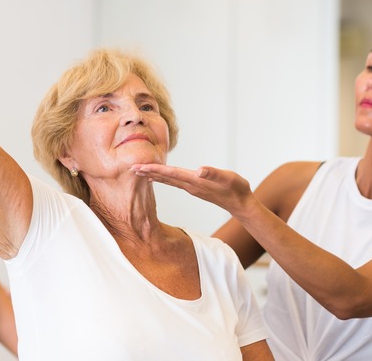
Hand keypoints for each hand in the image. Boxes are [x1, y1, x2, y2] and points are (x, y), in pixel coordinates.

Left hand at [131, 164, 255, 214]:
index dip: (154, 170)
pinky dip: (163, 178)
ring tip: (139, 172)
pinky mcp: (195, 187)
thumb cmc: (236, 189)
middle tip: (130, 168)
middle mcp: (190, 185)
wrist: (241, 203)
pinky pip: (174, 182)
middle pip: (164, 178)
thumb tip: (200, 170)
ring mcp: (191, 187)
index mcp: (195, 181)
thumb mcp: (228, 178)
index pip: (170, 174)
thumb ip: (214, 174)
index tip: (139, 167)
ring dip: (153, 176)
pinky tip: (157, 178)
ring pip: (168, 180)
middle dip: (148, 173)